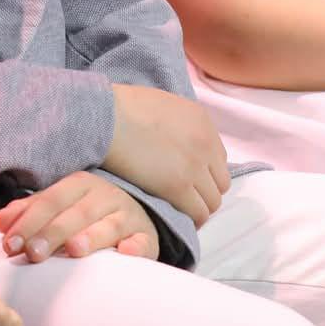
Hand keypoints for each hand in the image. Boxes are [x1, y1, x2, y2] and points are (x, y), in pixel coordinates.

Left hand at [0, 171, 160, 263]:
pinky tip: (125, 253)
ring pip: (109, 224)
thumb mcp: (58, 207)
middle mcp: (104, 195)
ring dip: (92, 236)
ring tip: (74, 249)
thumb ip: (29, 213)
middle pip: (75, 213)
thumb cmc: (86, 214)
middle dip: (51, 233)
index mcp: (78, 184)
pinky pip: (142, 241)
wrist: (133, 217)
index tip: (10, 244)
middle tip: (33, 254)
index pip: (49, 201)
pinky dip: (135, 247)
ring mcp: (127, 215)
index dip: (28, 222)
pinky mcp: (146, 236)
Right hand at [98, 83, 227, 223]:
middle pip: (220, 182)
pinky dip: (191, 219)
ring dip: (198, 207)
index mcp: (202, 121)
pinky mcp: (179, 186)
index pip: (218, 159)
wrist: (104, 117)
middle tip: (184, 197)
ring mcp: (195, 166)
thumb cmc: (121, 108)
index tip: (190, 180)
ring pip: (212, 201)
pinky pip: (198, 213)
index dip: (204, 172)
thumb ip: (179, 125)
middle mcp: (205, 144)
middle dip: (205, 191)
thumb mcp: (163, 106)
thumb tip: (177, 143)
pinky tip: (177, 219)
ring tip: (179, 210)